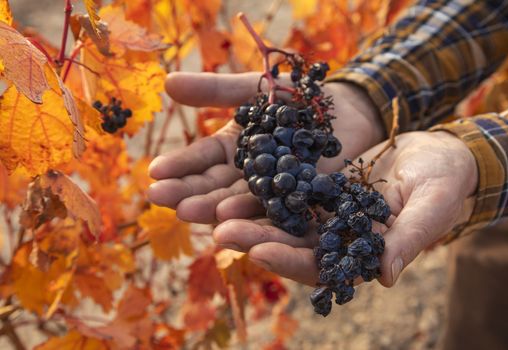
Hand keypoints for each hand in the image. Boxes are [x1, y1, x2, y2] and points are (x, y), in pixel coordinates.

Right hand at [147, 72, 383, 223]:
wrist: (345, 108)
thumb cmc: (296, 96)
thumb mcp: (253, 88)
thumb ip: (215, 89)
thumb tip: (167, 81)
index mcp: (233, 149)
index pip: (202, 159)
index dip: (179, 165)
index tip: (154, 172)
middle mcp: (248, 174)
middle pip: (215, 185)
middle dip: (187, 191)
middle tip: (159, 198)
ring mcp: (272, 190)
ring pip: (239, 202)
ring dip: (212, 207)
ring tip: (187, 211)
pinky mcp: (299, 202)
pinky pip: (276, 210)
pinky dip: (254, 215)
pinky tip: (231, 220)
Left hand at [212, 131, 477, 286]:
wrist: (437, 154)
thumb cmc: (444, 183)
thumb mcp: (431, 207)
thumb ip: (410, 239)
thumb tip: (386, 276)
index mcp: (361, 253)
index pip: (320, 266)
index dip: (289, 261)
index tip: (258, 252)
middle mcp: (336, 237)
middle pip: (290, 243)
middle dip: (255, 237)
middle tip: (219, 229)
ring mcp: (325, 211)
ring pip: (281, 216)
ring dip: (248, 213)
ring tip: (212, 208)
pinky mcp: (319, 186)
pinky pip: (287, 186)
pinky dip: (262, 184)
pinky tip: (236, 175)